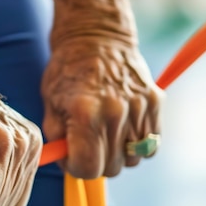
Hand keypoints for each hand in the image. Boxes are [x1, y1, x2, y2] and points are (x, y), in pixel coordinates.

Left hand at [41, 35, 162, 178]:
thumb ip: (57, 138)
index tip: (72, 156)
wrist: (95, 37)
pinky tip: (123, 130)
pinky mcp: (155, 103)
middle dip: (96, 162)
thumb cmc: (67, 71)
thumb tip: (66, 164)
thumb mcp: (50, 103)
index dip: (76, 168)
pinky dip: (138, 145)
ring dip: (118, 154)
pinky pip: (151, 145)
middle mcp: (116, 112)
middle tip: (87, 142)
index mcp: (86, 113)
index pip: (88, 168)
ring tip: (105, 132)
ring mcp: (139, 107)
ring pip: (132, 160)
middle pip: (111, 168)